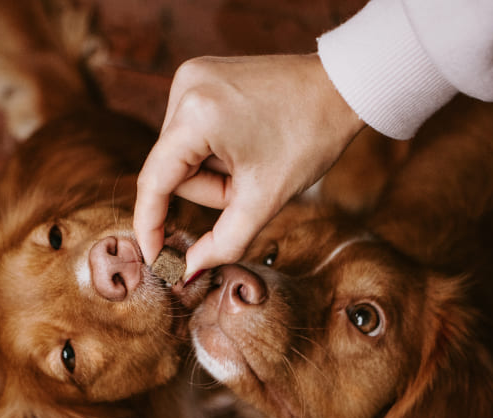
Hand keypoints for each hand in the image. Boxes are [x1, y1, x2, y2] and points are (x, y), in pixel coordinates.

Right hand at [134, 54, 364, 277]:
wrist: (343, 87)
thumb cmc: (310, 138)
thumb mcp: (265, 199)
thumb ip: (223, 242)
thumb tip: (189, 269)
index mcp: (197, 115)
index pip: (155, 181)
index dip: (150, 224)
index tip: (153, 257)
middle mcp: (185, 87)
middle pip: (172, 170)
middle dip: (209, 189)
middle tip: (248, 185)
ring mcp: (191, 76)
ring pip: (181, 153)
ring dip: (212, 170)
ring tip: (252, 160)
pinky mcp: (200, 73)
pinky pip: (190, 130)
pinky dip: (213, 149)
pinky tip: (245, 142)